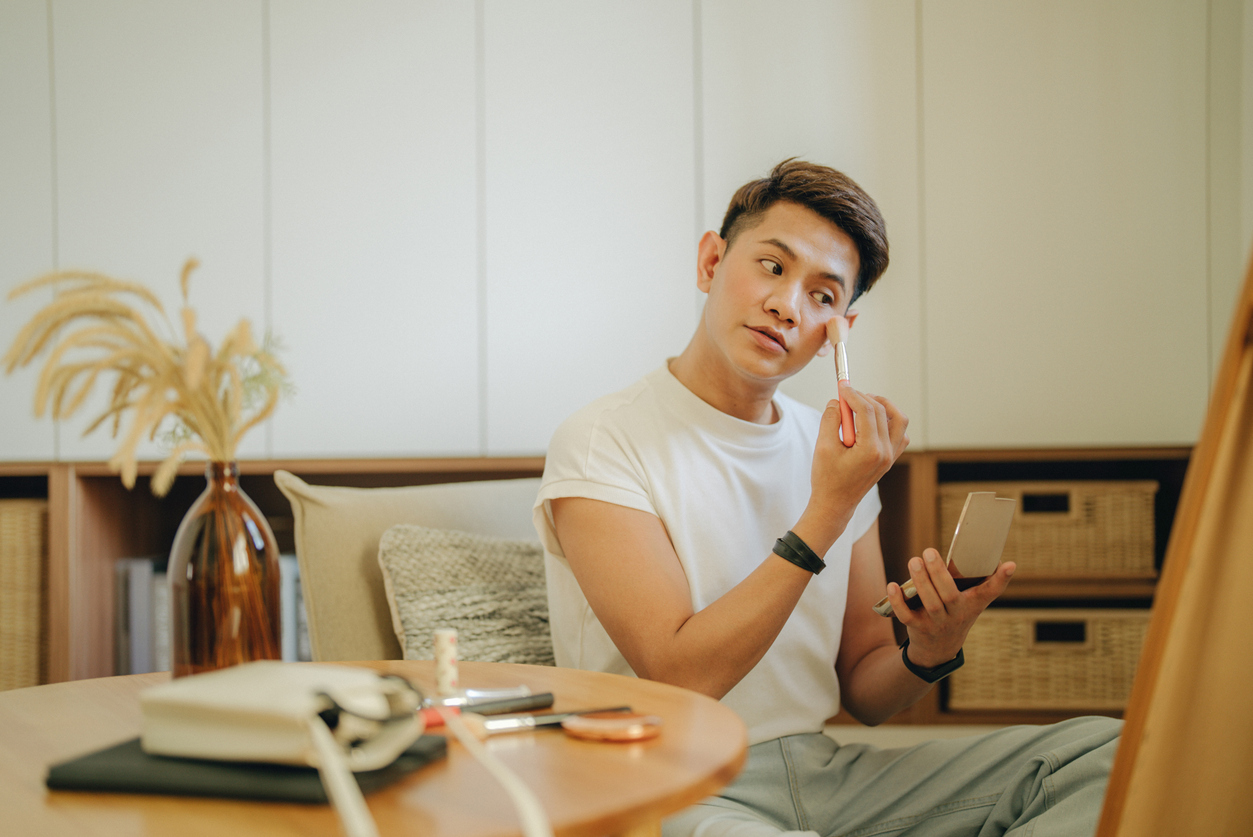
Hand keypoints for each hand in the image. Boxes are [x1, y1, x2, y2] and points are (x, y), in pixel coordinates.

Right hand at [801, 383, 908, 545]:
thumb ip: (831, 419)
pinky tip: (872, 421)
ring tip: (863, 403)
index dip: (853, 394)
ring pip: (898, 420)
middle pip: (882, 411)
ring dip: (883, 407)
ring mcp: (891, 456)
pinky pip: (899, 434)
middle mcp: (886, 452)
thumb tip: (838, 401)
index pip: (867, 410)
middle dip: (864, 397)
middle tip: (846, 394)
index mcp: (870, 450)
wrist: (835, 504)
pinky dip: (890, 422)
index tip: (842, 386)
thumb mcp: (823, 446)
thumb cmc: (827, 479)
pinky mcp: (890, 459)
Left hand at [886, 548, 1015, 667]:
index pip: (990, 592)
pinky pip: (907, 616)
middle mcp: (957, 614)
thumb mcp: (970, 601)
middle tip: (929, 551)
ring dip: (920, 581)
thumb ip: (979, 581)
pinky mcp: (918, 628)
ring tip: (914, 561)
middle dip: (938, 572)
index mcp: (972, 604)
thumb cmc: (955, 613)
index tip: (1009, 564)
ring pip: (930, 603)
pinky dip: (898, 602)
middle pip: (950, 594)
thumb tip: (996, 556)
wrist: (940, 649)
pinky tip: (892, 586)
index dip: (1001, 579)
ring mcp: (937, 623)